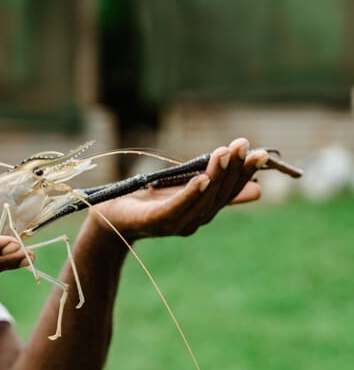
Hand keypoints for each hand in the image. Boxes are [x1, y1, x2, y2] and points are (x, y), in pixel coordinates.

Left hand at [90, 138, 268, 239]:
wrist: (109, 217)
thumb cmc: (146, 200)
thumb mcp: (185, 189)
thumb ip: (216, 189)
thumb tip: (258, 191)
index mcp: (201, 213)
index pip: (229, 192)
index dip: (245, 173)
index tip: (260, 153)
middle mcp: (192, 222)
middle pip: (219, 195)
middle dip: (234, 170)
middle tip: (244, 145)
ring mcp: (173, 224)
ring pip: (201, 200)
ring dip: (215, 175)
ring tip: (225, 153)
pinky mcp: (154, 221)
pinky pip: (176, 207)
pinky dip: (191, 193)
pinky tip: (202, 178)